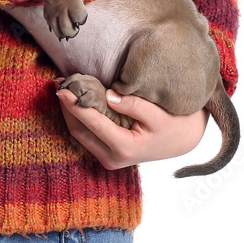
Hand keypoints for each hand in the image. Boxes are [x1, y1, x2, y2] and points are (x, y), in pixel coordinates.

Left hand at [55, 84, 208, 169]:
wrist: (183, 140)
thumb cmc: (174, 124)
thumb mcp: (157, 113)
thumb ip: (132, 104)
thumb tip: (108, 94)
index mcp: (124, 147)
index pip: (92, 123)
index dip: (74, 105)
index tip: (63, 89)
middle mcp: (112, 158)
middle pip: (79, 131)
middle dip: (67, 107)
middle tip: (59, 83)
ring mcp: (109, 158)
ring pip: (80, 134)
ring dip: (70, 112)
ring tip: (64, 87)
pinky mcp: (108, 153)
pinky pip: (87, 135)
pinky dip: (79, 117)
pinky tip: (76, 99)